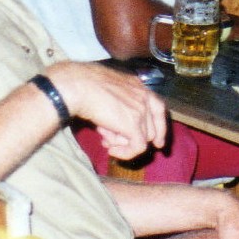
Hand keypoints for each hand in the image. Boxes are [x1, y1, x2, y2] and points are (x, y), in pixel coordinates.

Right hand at [46, 61, 166, 159]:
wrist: (79, 85)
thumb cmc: (84, 85)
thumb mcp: (107, 92)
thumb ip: (118, 108)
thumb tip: (115, 129)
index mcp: (139, 86)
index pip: (158, 108)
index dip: (159, 128)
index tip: (157, 143)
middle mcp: (144, 96)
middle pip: (151, 128)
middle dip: (131, 138)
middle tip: (110, 141)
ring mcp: (141, 110)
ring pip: (144, 139)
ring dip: (123, 143)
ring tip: (105, 140)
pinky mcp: (134, 124)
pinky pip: (138, 147)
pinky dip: (126, 154)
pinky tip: (111, 152)